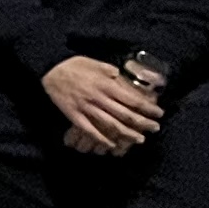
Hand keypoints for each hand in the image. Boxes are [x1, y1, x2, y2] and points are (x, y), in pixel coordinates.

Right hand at [41, 54, 163, 155]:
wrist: (49, 70)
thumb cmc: (73, 65)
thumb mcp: (96, 63)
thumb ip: (110, 72)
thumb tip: (121, 77)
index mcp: (106, 85)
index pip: (132, 100)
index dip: (147, 108)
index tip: (159, 113)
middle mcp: (99, 99)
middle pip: (125, 115)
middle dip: (143, 123)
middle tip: (155, 128)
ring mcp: (87, 108)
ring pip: (111, 125)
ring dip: (127, 134)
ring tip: (140, 139)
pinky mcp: (74, 115)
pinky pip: (89, 130)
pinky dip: (101, 138)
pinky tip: (111, 144)